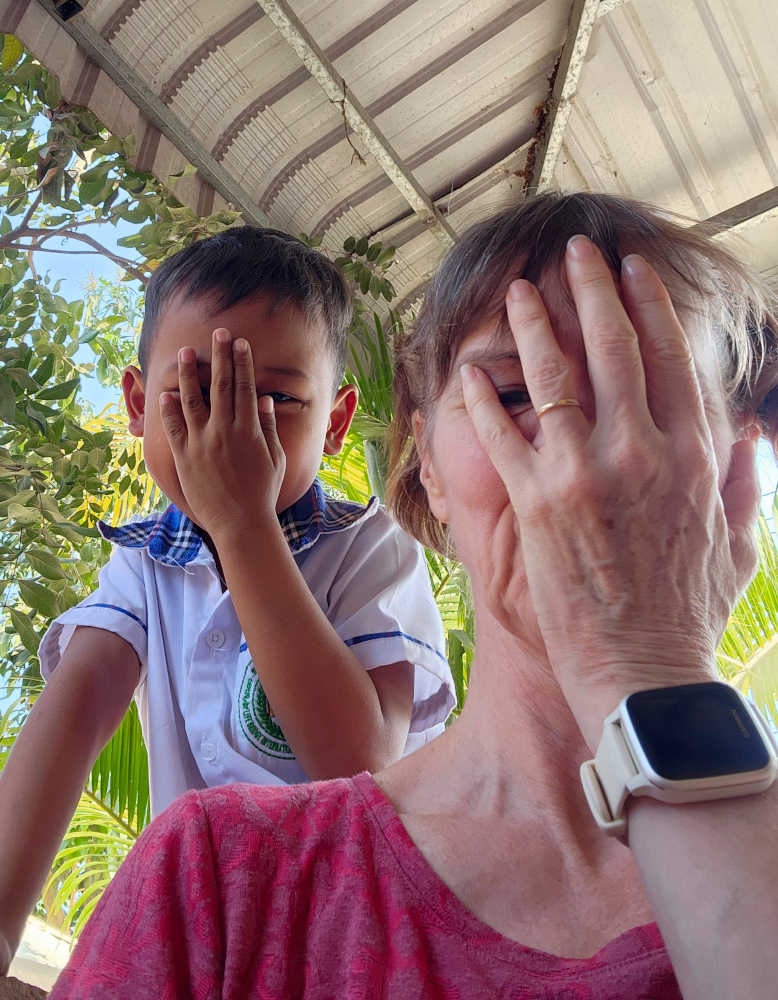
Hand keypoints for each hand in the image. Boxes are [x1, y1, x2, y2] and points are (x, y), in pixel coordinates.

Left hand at [159, 328, 285, 538]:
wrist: (240, 523)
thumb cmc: (262, 493)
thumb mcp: (275, 458)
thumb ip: (267, 427)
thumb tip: (263, 399)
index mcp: (249, 430)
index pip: (245, 387)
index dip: (242, 362)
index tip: (240, 342)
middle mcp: (224, 431)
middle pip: (221, 385)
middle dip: (220, 356)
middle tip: (218, 332)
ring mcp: (202, 444)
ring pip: (193, 400)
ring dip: (189, 374)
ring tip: (185, 352)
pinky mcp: (184, 458)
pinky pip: (174, 428)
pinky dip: (169, 410)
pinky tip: (166, 393)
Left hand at [460, 237, 759, 748]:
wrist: (646, 677)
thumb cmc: (689, 617)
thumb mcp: (736, 545)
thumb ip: (741, 484)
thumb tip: (749, 438)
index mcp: (694, 458)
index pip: (672, 361)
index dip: (650, 309)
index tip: (634, 272)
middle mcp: (642, 453)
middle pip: (615, 351)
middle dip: (595, 293)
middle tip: (576, 254)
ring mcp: (586, 475)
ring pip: (556, 380)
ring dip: (535, 328)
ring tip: (519, 292)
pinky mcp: (538, 504)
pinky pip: (503, 436)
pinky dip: (483, 401)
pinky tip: (467, 373)